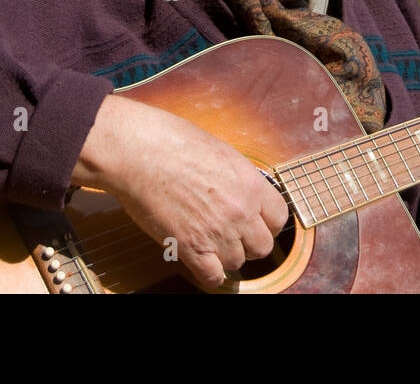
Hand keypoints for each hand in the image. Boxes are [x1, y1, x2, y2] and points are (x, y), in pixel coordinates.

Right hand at [72, 95, 288, 288]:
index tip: (257, 223)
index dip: (268, 223)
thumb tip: (242, 191)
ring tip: (210, 242)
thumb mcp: (221, 152)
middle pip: (262, 246)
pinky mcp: (191, 248)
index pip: (280, 217)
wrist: (140, 152)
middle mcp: (241, 211)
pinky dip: (209, 275)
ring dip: (225, 256)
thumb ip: (238, 178)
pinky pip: (213, 278)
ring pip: (237, 263)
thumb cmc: (173, 142)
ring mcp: (217, 232)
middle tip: (232, 235)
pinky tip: (202, 263)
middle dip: (249, 243)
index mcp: (251, 183)